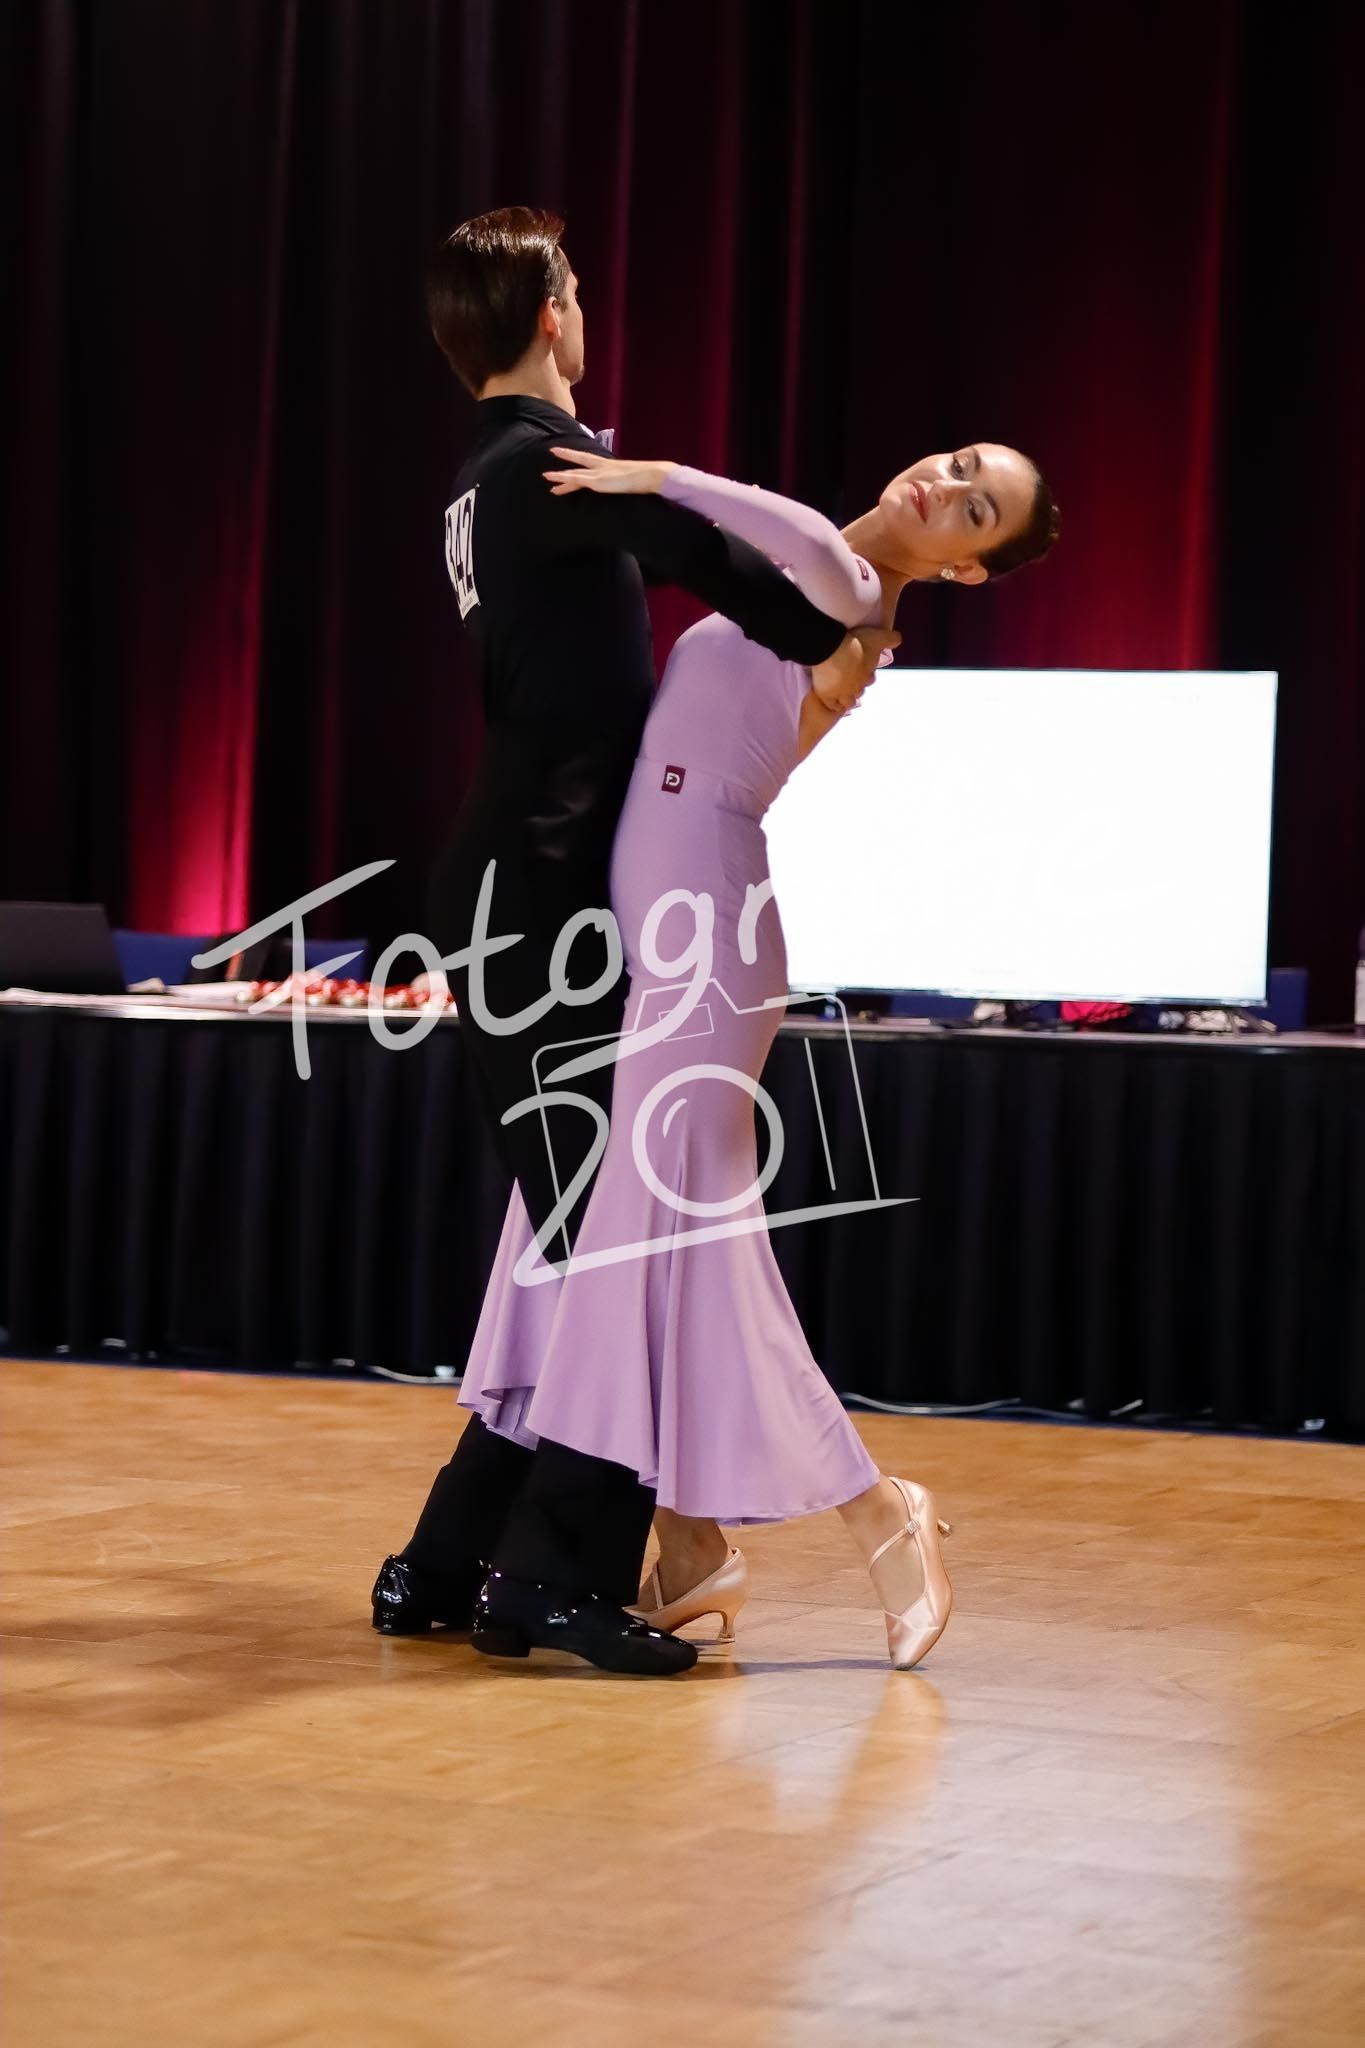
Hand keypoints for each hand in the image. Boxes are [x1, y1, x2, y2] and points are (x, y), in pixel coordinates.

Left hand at [544, 446, 674, 494]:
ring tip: (546, 476)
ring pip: (575, 474)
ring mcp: (599, 474)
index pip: (589, 459)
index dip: (576, 455)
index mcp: (608, 465)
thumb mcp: (630, 478)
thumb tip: (627, 482)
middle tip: (552, 454)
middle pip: (579, 462)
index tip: (566, 450)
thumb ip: (624, 478)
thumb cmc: (645, 478)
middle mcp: (601, 467)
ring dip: (560, 476)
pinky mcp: (598, 482)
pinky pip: (579, 481)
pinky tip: (557, 484)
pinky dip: (568, 481)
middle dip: (566, 458)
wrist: (650, 475)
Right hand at [810, 625, 899, 712]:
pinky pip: (832, 705)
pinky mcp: (827, 695)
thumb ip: (891, 639)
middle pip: (858, 693)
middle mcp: (856, 687)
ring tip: (841, 695)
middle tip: (850, 682)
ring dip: (846, 699)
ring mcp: (841, 693)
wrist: (832, 649)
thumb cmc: (856, 644)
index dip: (867, 676)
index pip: (870, 680)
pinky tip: (831, 700)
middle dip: (856, 689)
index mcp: (867, 675)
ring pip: (847, 702)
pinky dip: (833, 704)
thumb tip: (898, 639)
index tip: (864, 672)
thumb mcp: (878, 637)